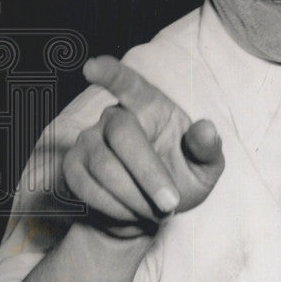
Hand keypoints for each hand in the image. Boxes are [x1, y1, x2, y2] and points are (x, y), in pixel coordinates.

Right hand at [62, 56, 223, 226]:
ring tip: (156, 211)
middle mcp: (114, 117)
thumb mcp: (205, 169)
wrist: (151, 214)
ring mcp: (89, 140)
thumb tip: (205, 129)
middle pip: (122, 133)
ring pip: (103, 165)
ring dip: (134, 196)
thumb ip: (208, 149)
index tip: (92, 67)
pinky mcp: (73, 167)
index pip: (128, 82)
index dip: (110, 73)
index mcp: (149, 106)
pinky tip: (131, 213)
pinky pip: (85, 186)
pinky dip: (113, 207)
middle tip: (171, 203)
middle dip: (148, 173)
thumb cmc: (181, 181)